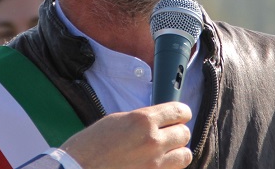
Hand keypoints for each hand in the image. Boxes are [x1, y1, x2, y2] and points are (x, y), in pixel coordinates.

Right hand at [61, 102, 192, 168]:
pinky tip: (156, 164)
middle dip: (178, 132)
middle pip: (184, 133)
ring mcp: (154, 163)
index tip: (181, 115)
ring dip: (177, 152)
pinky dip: (168, 167)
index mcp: (143, 120)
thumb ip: (141, 120)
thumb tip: (157, 121)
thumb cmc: (90, 145)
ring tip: (166, 151)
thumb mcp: (116, 121)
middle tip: (169, 133)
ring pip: (185, 155)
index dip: (182, 112)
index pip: (178, 111)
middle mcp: (153, 141)